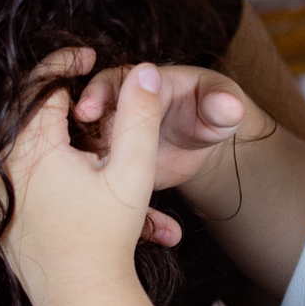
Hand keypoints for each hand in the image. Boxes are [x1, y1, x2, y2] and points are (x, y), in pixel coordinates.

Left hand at [0, 52, 172, 301]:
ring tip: (79, 121)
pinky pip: (8, 166)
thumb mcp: (132, 173)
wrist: (79, 298)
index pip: (39, 84)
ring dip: (45, 123)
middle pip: (21, 107)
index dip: (65, 61)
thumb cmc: (106, 238)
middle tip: (84, 81)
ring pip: (13, 137)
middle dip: (55, 90)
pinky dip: (33, 154)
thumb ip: (139, 116)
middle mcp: (0, 165)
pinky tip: (64, 159)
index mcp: (29, 149)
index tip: (89, 56)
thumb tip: (145, 70)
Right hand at [74, 62, 247, 197]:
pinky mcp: (109, 165)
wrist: (201, 141)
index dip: (96, 95)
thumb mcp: (221, 106)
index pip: (110, 83)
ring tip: (89, 192)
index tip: (87, 110)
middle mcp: (115, 108)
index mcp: (139, 84)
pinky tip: (122, 222)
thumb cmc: (213, 109)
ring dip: (82, 171)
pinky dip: (107, 200)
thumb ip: (223, 103)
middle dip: (75, 136)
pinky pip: (102, 181)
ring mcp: (109, 137)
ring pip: (86, 152)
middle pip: (84, 119)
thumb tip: (230, 107)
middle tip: (74, 156)